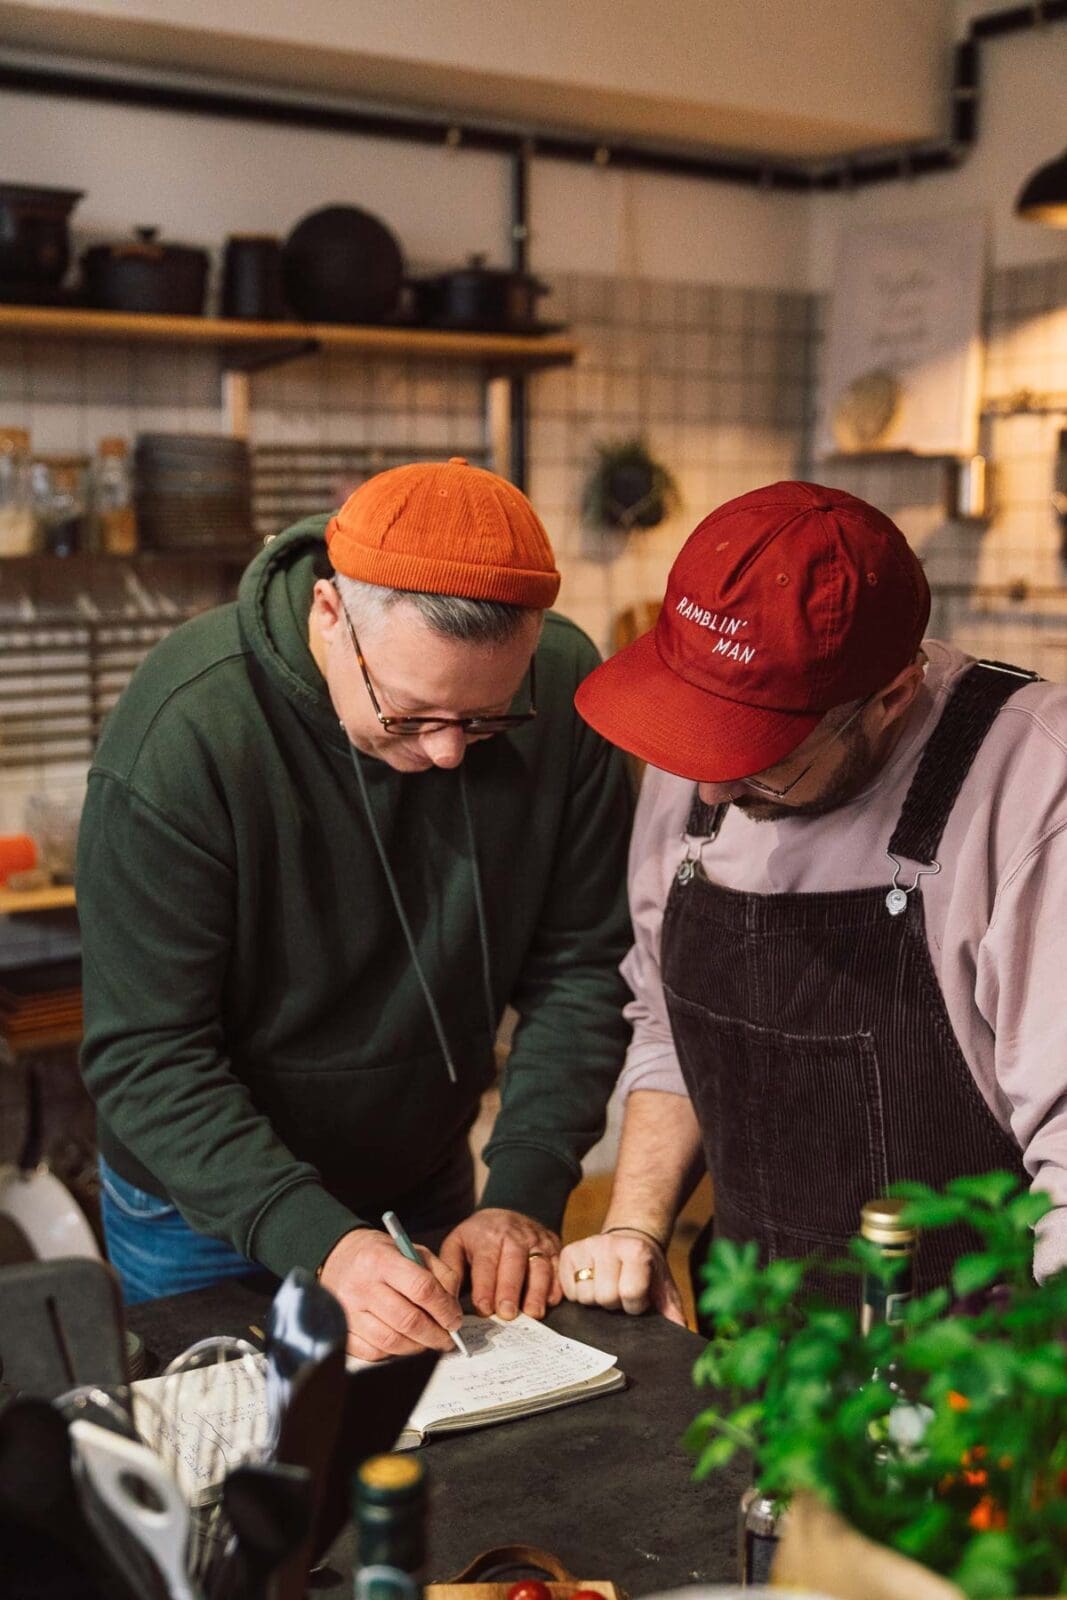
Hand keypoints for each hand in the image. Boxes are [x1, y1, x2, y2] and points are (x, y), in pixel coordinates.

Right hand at [319, 1226, 463, 1361]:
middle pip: (408, 1320)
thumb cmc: (380, 1255)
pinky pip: (373, 1352)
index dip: (444, 1308)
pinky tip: (403, 1343)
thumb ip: (439, 1273)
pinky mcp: (343, 1330)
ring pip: (391, 1341)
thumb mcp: (412, 1249)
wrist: (340, 1256)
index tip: (455, 1319)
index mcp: (381, 1259)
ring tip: (428, 1341)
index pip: (421, 1288)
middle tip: (447, 1338)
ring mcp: (348, 1310)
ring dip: (417, 1347)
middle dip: (435, 1334)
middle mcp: (362, 1285)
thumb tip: (453, 1307)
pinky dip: (394, 1353)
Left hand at [439, 1209, 561, 1320]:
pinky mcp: (554, 1248)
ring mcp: (538, 1240)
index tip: (484, 1308)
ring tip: (532, 1314)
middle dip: (511, 1289)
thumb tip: (448, 1296)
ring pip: (541, 1266)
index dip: (485, 1286)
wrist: (507, 1215)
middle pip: (515, 1263)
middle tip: (508, 1314)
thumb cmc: (479, 1238)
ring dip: (537, 1291)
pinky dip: (557, 1285)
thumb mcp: (457, 1244)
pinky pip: (559, 1267)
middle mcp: (516, 1235)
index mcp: (488, 1235)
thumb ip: (451, 1268)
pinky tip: (550, 1301)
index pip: (486, 1261)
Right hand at [559, 1228, 686, 1324]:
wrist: (630, 1241)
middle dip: (613, 1303)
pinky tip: (590, 1284)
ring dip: (595, 1300)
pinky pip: (568, 1289)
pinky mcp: (568, 1252)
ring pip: (584, 1295)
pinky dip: (577, 1294)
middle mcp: (610, 1244)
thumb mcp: (664, 1289)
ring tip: (604, 1289)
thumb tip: (680, 1336)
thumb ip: (672, 1313)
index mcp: (637, 1251)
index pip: (630, 1293)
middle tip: (619, 1294)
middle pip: (604, 1296)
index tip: (638, 1299)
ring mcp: (587, 1246)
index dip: (635, 1305)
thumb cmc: (648, 1271)